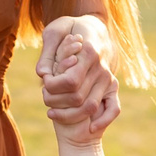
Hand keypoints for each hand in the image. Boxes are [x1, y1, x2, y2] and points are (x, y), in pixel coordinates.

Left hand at [38, 14, 120, 146]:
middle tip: (45, 97)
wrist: (96, 29)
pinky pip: (114, 109)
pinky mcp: (114, 87)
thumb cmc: (71, 28)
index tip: (44, 84)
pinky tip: (89, 127)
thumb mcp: (54, 31)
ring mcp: (109, 78)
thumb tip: (42, 75)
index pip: (70, 81)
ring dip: (69, 115)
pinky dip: (102, 121)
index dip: (53, 88)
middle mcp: (101, 67)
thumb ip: (47, 53)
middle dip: (56, 102)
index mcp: (88, 52)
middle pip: (77, 97)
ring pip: (90, 107)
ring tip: (52, 111)